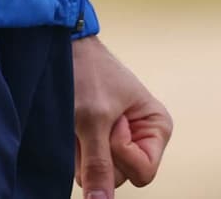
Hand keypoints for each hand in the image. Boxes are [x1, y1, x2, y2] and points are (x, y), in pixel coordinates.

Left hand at [73, 36, 172, 195]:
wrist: (63, 43)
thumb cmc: (86, 70)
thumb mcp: (92, 119)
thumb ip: (98, 164)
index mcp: (156, 128)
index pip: (144, 172)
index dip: (123, 153)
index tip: (113, 121)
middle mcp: (142, 137)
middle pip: (121, 176)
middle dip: (100, 151)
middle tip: (93, 116)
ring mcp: (118, 140)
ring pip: (100, 173)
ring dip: (83, 149)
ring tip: (82, 116)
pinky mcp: (98, 139)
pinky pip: (86, 163)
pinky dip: (75, 147)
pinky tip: (74, 123)